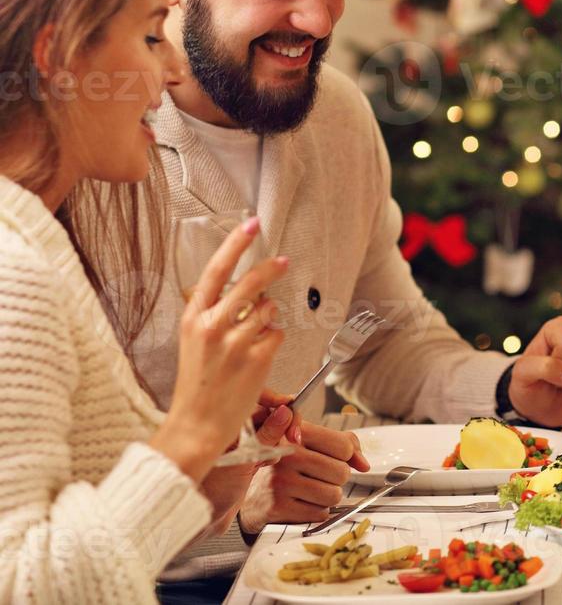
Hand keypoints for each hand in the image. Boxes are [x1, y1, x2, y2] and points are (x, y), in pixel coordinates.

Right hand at [151, 217, 287, 480]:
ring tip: (254, 338)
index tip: (252, 224)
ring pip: (268, 310)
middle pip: (249, 284)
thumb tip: (244, 291)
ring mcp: (235, 343)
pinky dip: (274, 340)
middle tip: (283, 262)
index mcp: (192, 318)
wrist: (197, 424)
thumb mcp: (193, 341)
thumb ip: (212, 314)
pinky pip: (277, 334)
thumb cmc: (198, 382)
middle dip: (270, 269)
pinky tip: (259, 356)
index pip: (214, 271)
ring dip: (269, 318)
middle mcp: (211, 326)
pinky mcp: (257, 358)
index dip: (235, 244)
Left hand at [196, 390, 301, 533]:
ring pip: (268, 429)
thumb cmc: (209, 491)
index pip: (254, 397)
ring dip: (276, 441)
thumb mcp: (243, 460)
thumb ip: (266, 435)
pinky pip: (266, 444)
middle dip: (281, 423)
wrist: (204, 518)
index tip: (290, 407)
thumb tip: (284, 412)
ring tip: (269, 458)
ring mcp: (236, 441)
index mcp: (221, 421)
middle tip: (292, 437)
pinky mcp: (243, 454)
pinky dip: (271, 452)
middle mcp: (228, 427)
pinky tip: (264, 464)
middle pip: (265, 411)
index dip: (274, 400)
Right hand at [239, 420, 371, 530]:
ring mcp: (281, 481)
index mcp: (298, 433)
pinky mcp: (277, 506)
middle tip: (321, 477)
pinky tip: (302, 503)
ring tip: (312, 490)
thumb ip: (345, 445)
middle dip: (337, 479)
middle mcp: (287, 455)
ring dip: (328, 496)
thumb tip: (364, 465)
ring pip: (334, 495)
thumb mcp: (312, 444)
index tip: (334, 457)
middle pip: (342, 472)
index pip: (344, 446)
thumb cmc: (289, 466)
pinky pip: (320, 513)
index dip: (346, 456)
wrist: (252, 495)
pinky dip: (317, 511)